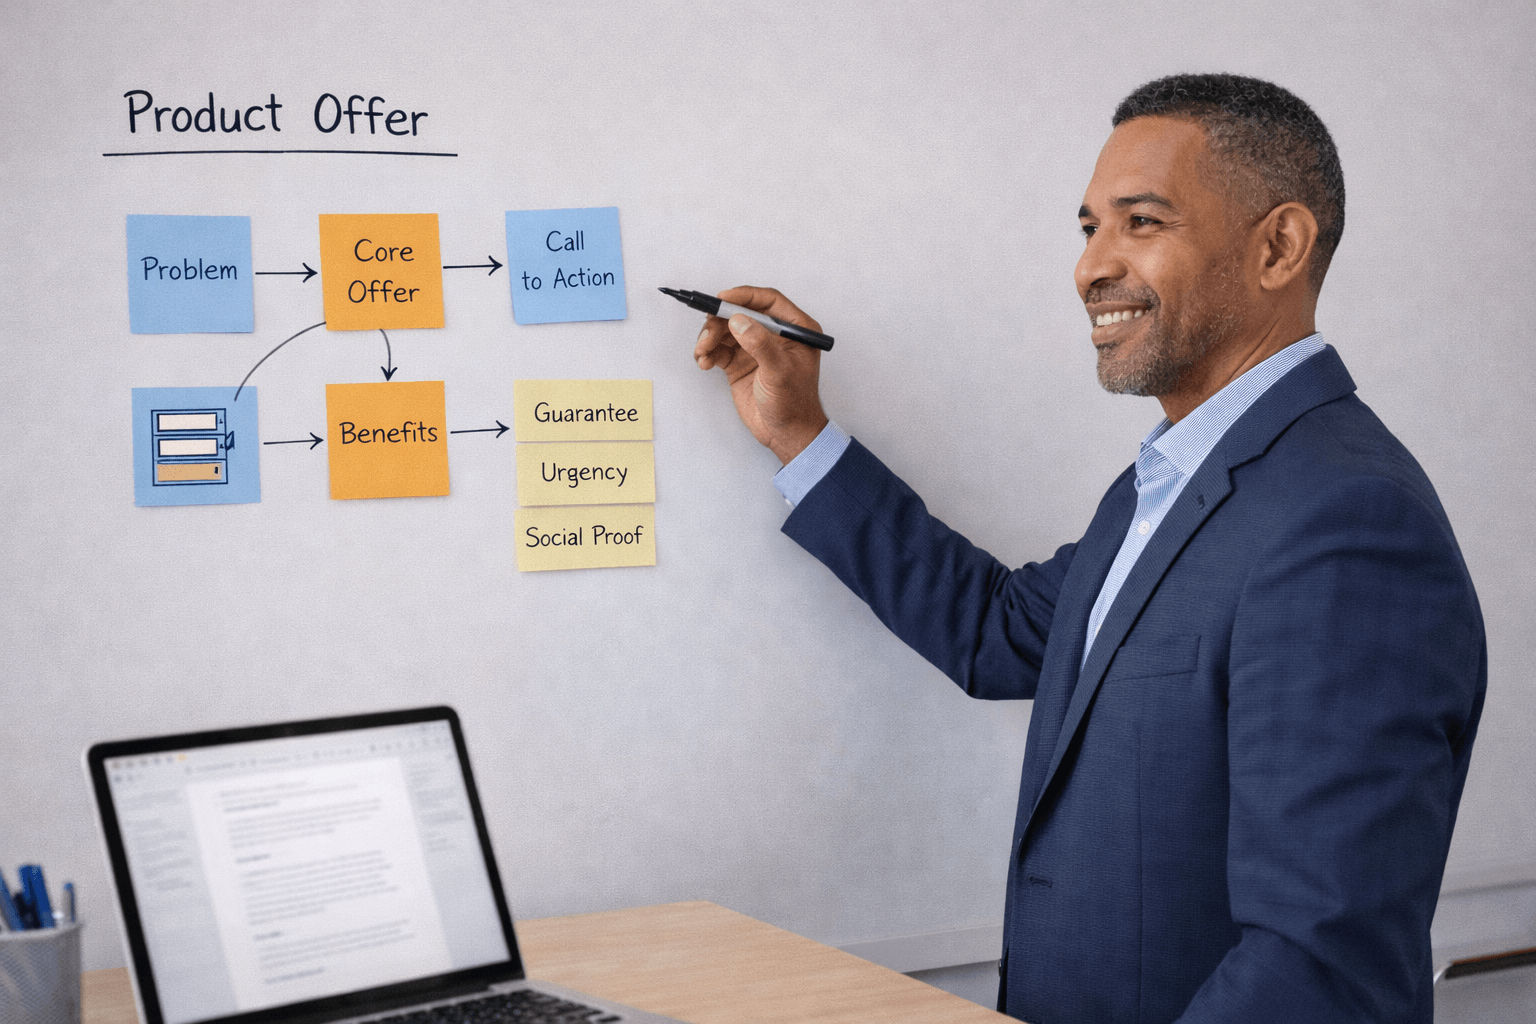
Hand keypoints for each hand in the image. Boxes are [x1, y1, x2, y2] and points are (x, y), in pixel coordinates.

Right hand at [693, 286, 828, 464]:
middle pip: (741, 314)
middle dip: (719, 321)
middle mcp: (775, 334)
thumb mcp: (779, 372)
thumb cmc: (794, 404)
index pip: (768, 301)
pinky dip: (708, 353)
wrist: (785, 434)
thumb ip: (760, 344)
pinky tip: (704, 363)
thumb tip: (738, 320)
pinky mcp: (739, 363)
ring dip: (709, 338)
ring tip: (702, 353)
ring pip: (726, 330)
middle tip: (707, 335)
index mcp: (796, 329)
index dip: (744, 296)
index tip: (721, 298)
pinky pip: (719, 349)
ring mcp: (755, 348)